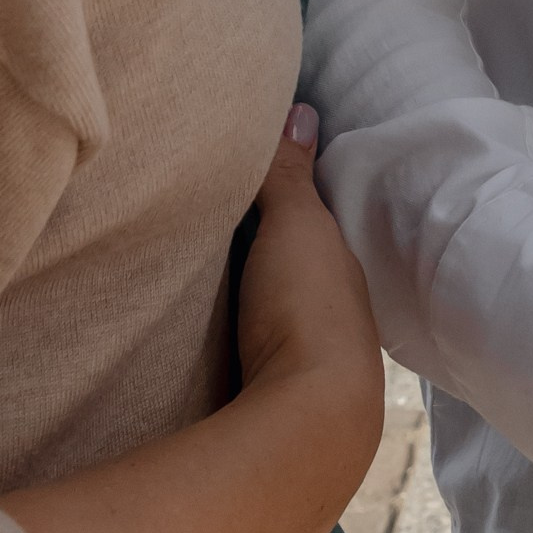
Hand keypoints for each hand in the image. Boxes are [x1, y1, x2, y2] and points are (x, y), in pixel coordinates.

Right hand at [235, 105, 384, 532]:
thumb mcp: (297, 225)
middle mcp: (331, 323)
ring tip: (192, 297)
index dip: (284, 212)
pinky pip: (244, 367)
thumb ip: (291, 174)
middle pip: (290, 283)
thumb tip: (303, 110)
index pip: (311, 233)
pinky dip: (228, 353)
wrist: (308, 422)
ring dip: (245, 314)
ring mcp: (303, 374)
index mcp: (340, 275)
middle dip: (262, 266)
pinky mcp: (266, 411)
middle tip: (205, 241)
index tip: (247, 193)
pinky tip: (197, 355)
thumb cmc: (308, 310)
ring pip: (270, 328)